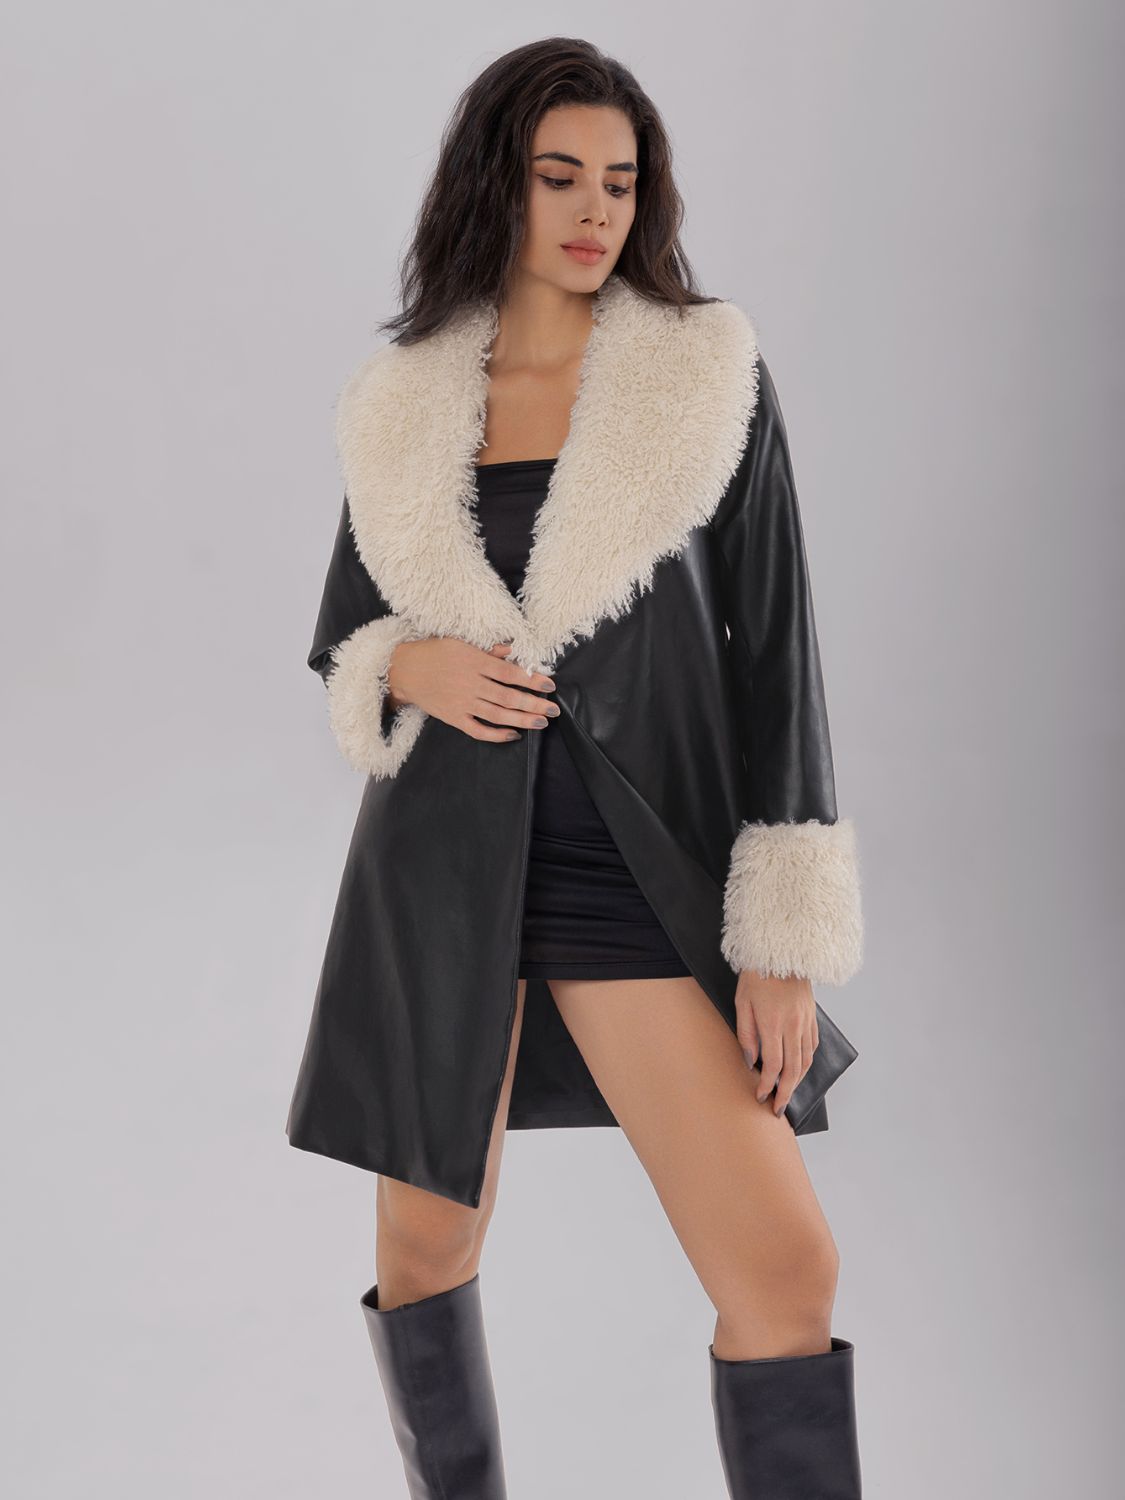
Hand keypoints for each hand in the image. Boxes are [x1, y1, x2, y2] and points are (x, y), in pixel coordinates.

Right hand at [387, 637, 558, 742]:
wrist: (404, 671)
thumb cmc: (435, 653)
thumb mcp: (462, 643)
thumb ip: (489, 650)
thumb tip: (514, 649)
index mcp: (474, 662)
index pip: (510, 673)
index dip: (532, 680)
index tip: (550, 685)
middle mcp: (470, 684)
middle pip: (509, 696)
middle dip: (534, 704)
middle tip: (554, 710)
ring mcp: (462, 703)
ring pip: (498, 714)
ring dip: (522, 719)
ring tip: (541, 722)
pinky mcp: (454, 718)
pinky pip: (478, 730)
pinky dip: (496, 735)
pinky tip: (513, 734)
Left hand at [735, 970, 818, 1118]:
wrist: (781, 951)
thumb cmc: (757, 975)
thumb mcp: (742, 1003)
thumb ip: (746, 1034)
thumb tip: (750, 1061)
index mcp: (773, 1023)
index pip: (773, 1065)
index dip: (767, 1085)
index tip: (760, 1096)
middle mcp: (793, 1026)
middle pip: (792, 1070)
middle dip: (785, 1093)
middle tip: (778, 1109)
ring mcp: (806, 1022)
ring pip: (805, 1061)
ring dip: (797, 1081)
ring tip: (787, 1093)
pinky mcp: (813, 1017)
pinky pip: (812, 1047)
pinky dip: (806, 1063)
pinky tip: (798, 1069)